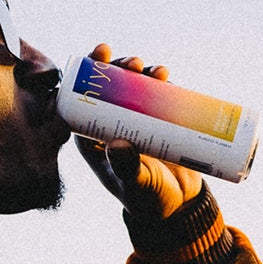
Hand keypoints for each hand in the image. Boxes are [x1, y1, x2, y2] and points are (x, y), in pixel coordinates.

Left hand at [75, 43, 203, 221]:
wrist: (180, 207)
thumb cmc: (150, 200)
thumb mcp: (137, 184)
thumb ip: (126, 168)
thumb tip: (116, 144)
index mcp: (93, 141)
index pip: (82, 103)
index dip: (87, 77)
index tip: (98, 57)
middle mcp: (111, 128)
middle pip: (108, 89)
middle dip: (118, 69)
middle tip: (134, 64)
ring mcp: (134, 123)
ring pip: (131, 88)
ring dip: (140, 72)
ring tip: (155, 71)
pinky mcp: (156, 122)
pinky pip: (154, 96)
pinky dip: (159, 83)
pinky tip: (164, 74)